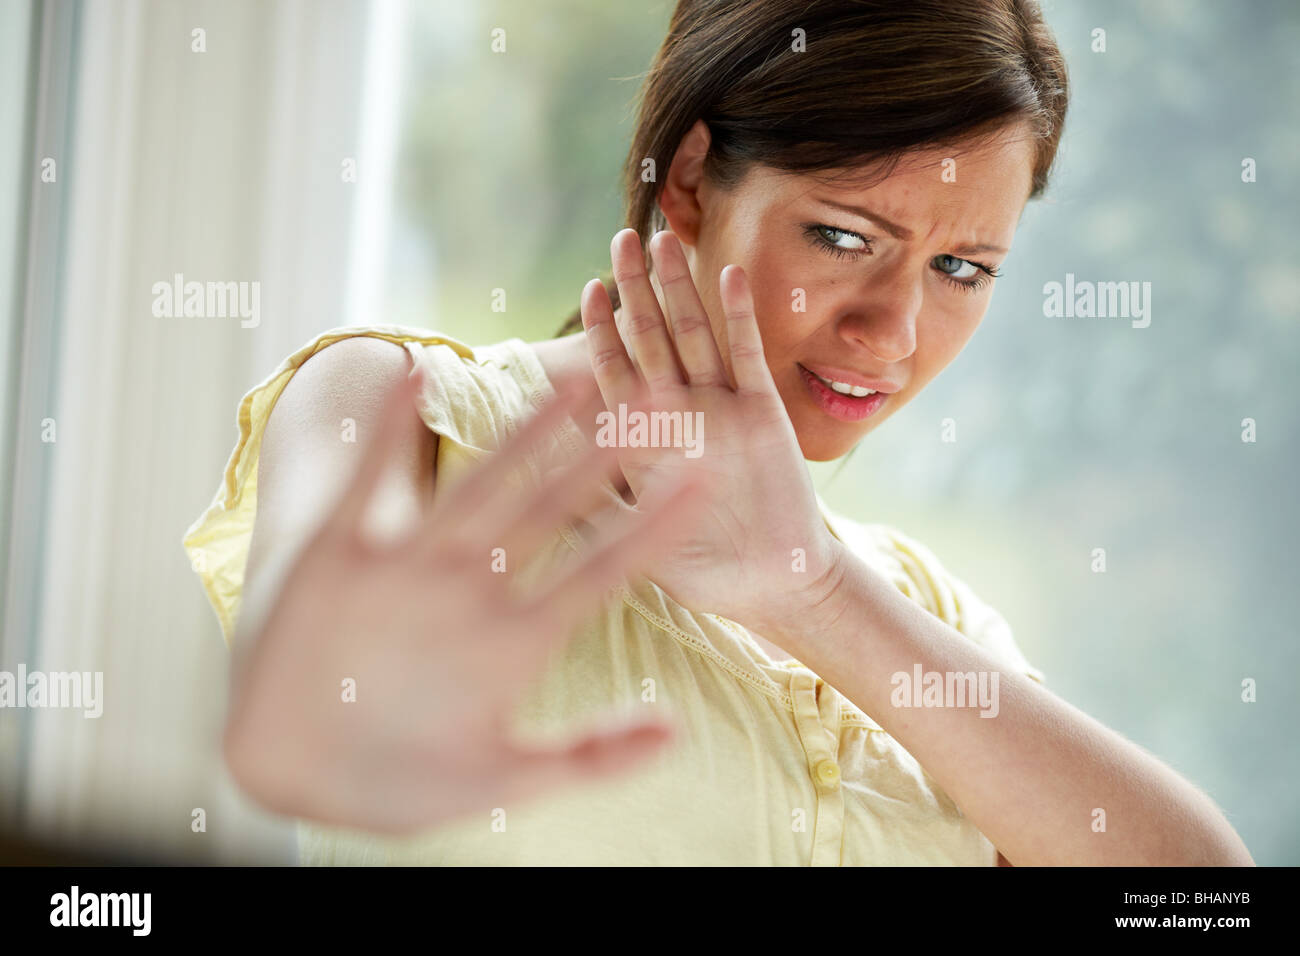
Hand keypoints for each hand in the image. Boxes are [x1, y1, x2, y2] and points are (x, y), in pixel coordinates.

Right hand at [223, 364, 707, 833]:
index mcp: (517, 639)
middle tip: (662, 401)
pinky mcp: (344, 560)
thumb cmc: (403, 782)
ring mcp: (411, 570)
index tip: (706, 480)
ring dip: (525, 436)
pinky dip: (388, 436)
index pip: (600, 570)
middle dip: (604, 459)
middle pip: (551, 510)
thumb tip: (676, 733)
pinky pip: (369, 487)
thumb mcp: (504, 781)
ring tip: (574, 384)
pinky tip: (416, 375)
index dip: (652, 526)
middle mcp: (472, 591)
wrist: (298, 774)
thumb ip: (590, 756)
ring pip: (480, 488)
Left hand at [578, 228, 843, 642]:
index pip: (615, 373)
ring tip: (664, 241)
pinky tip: (727, 274)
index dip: (601, 332)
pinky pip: (748, 355)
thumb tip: (538, 477)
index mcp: (645, 441)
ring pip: (696, 335)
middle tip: (622, 240)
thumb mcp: (636, 542)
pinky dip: (738, 315)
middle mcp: (682, 415)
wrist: (775, 586)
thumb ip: (596, 505)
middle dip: (635, 290)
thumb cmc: (704, 572)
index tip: (587, 291)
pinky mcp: (765, 413)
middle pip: (652, 339)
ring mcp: (723, 408)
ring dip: (680, 288)